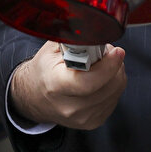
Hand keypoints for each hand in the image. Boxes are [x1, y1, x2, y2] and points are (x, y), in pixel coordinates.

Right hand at [8, 42, 126, 129]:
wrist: (34, 96)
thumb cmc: (45, 69)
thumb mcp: (52, 48)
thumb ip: (75, 39)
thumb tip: (96, 29)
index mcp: (55, 85)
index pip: (88, 82)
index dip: (108, 66)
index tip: (116, 51)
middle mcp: (68, 106)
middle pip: (107, 87)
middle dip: (115, 65)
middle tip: (109, 52)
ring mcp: (81, 118)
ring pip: (115, 92)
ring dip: (116, 74)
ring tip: (102, 64)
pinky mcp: (92, 122)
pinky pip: (114, 100)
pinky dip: (113, 86)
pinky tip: (102, 78)